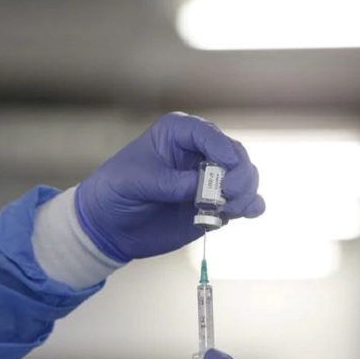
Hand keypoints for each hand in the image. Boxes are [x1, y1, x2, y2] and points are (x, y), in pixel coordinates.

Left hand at [75, 113, 263, 261]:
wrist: (109, 225)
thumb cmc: (115, 191)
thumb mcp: (134, 182)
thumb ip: (169, 183)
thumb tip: (205, 188)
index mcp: (177, 133)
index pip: (207, 133)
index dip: (221, 147)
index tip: (226, 164)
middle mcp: (198, 152)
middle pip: (234, 154)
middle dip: (238, 173)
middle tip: (229, 193)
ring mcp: (209, 179)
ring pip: (244, 177)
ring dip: (246, 191)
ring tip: (232, 208)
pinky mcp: (215, 204)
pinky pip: (243, 201)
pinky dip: (250, 206)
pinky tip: (248, 212)